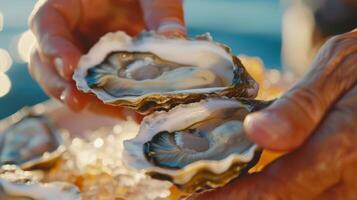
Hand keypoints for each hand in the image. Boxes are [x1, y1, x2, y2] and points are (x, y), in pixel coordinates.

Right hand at [28, 0, 184, 115]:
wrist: (143, 3)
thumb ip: (159, 11)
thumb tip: (174, 37)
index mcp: (67, 7)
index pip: (46, 25)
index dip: (53, 48)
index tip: (70, 68)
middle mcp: (68, 35)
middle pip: (46, 63)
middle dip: (60, 86)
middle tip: (77, 102)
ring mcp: (81, 57)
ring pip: (70, 85)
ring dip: (90, 103)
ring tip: (115, 115)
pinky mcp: (99, 75)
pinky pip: (97, 94)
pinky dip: (113, 107)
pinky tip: (134, 114)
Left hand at [194, 30, 356, 198]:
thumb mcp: (338, 69)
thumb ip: (301, 107)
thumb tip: (256, 132)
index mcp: (342, 146)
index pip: (275, 187)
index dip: (232, 197)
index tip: (196, 197)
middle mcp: (350, 180)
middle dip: (240, 199)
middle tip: (203, 192)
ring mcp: (354, 188)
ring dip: (260, 197)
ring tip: (224, 187)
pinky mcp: (353, 186)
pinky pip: (313, 196)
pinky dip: (281, 192)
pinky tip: (258, 182)